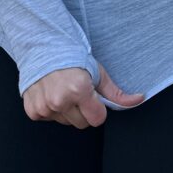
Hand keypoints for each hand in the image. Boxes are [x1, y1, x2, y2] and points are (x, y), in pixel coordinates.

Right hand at [23, 61, 145, 127]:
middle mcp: (60, 101)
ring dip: (67, 111)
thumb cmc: (73, 59)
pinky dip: (52, 110)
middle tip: (78, 93)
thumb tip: (139, 99)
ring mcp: (44, 107)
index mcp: (79, 90)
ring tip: (64, 91)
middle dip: (84, 111)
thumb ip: (116, 93)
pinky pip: (50, 120)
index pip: (97, 119)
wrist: (44, 48)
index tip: (93, 98)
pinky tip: (52, 94)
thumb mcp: (98, 73)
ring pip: (66, 123)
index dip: (98, 109)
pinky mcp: (33, 111)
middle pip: (82, 124)